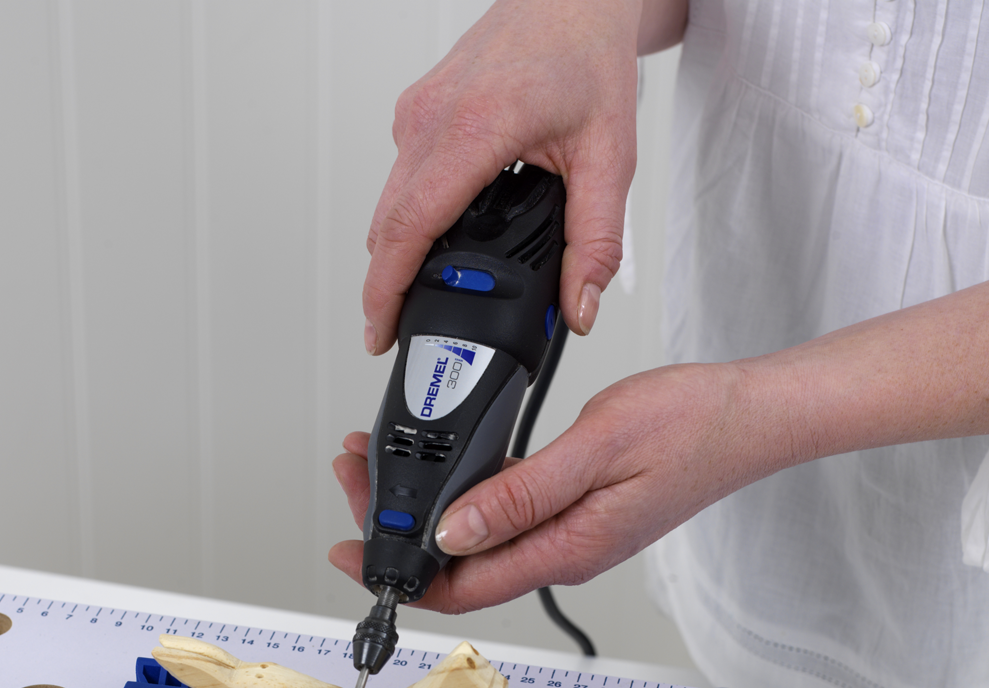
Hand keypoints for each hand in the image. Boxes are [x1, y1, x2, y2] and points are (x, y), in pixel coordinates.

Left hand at [330, 360, 779, 612]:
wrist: (748, 418)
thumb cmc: (691, 430)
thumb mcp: (595, 451)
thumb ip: (521, 496)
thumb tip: (454, 532)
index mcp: (565, 548)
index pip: (464, 586)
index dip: (400, 576)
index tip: (350, 553)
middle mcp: (562, 550)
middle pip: (461, 565)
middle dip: (399, 533)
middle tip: (357, 482)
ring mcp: (568, 533)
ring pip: (479, 539)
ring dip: (428, 512)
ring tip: (382, 469)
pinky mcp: (574, 511)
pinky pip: (505, 516)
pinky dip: (464, 496)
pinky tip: (446, 470)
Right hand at [362, 0, 648, 356]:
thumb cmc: (586, 55)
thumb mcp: (609, 157)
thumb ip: (596, 242)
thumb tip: (579, 307)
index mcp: (473, 128)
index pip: (409, 228)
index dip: (387, 289)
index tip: (380, 330)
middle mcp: (430, 119)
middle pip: (385, 226)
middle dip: (383, 287)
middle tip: (392, 331)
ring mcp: (415, 113)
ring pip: (386, 206)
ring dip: (395, 254)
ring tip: (414, 295)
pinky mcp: (414, 113)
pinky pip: (397, 181)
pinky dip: (407, 219)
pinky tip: (434, 241)